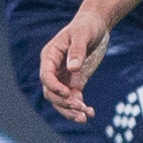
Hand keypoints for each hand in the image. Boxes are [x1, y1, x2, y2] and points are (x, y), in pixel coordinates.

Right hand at [39, 5, 110, 119]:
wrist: (97, 24)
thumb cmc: (87, 25)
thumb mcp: (83, 34)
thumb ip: (77, 51)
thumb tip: (72, 69)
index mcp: (50, 56)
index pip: (45, 76)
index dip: (54, 87)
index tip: (68, 93)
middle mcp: (54, 69)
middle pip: (51, 92)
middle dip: (63, 102)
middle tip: (80, 106)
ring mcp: (64, 77)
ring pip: (60, 100)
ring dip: (70, 111)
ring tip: (84, 117)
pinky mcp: (75, 82)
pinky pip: (74, 99)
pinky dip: (80, 108)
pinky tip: (91, 113)